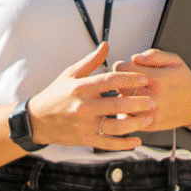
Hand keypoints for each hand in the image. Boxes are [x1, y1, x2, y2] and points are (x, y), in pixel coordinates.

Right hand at [27, 42, 155, 149]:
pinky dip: (123, 144)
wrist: (37, 120)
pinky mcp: (85, 140)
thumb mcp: (70, 74)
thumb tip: (106, 45)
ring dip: (134, 124)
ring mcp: (84, 125)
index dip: (128, 79)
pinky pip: (108, 143)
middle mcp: (83, 107)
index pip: (108, 81)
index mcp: (80, 88)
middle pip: (115, 105)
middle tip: (153, 100)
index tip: (144, 78)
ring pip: (114, 127)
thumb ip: (91, 61)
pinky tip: (136, 141)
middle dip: (137, 103)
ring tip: (148, 119)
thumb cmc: (55, 95)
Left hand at [114, 49, 190, 131]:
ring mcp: (152, 113)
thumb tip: (134, 58)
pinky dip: (126, 112)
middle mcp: (154, 97)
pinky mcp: (151, 125)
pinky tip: (133, 105)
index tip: (124, 67)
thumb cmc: (184, 81)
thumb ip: (153, 55)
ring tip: (131, 93)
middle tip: (127, 81)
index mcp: (158, 78)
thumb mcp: (174, 60)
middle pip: (120, 87)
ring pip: (122, 104)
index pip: (123, 70)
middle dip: (120, 82)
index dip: (120, 66)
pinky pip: (128, 119)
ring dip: (122, 98)